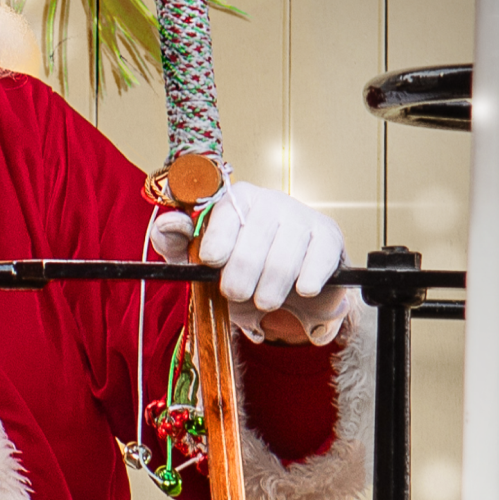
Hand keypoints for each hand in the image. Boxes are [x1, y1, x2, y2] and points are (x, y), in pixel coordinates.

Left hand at [152, 183, 351, 344]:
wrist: (288, 283)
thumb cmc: (238, 266)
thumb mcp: (197, 257)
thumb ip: (175, 241)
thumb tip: (170, 223)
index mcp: (237, 200)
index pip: (226, 215)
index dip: (217, 244)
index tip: (212, 263)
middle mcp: (271, 201)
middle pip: (252, 246)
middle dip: (240, 281)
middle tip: (237, 294)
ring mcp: (302, 216)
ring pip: (282, 262)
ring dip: (270, 292)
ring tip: (264, 300)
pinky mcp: (328, 235)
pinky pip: (317, 262)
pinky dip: (306, 283)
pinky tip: (301, 289)